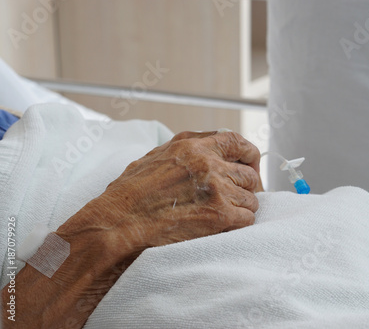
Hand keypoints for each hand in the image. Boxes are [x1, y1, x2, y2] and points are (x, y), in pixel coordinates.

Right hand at [58, 131, 262, 259]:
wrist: (116, 227)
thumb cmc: (128, 197)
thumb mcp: (154, 158)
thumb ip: (185, 151)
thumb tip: (208, 151)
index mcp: (192, 147)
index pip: (237, 141)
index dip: (249, 155)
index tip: (250, 165)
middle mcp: (207, 163)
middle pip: (249, 173)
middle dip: (246, 188)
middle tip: (236, 199)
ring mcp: (216, 188)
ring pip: (251, 198)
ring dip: (241, 209)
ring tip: (222, 216)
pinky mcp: (220, 214)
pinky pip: (247, 218)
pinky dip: (238, 225)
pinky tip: (222, 227)